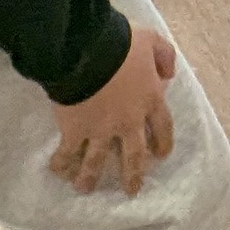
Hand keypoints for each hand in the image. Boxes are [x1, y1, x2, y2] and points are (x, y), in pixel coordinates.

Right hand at [49, 23, 178, 195]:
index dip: (163, 142)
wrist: (87, 52)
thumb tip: (170, 74)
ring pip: (97, 161)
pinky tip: (58, 172)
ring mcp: (100, 130)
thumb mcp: (152, 40)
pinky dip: (61, 163)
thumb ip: (165, 56)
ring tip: (85, 189)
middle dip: (133, 174)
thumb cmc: (121, 43)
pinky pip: (68, 152)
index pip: (163, 127)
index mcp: (150, 100)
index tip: (160, 156)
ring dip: (91, 176)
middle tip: (131, 190)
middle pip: (134, 155)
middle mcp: (128, 122)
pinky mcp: (74, 131)